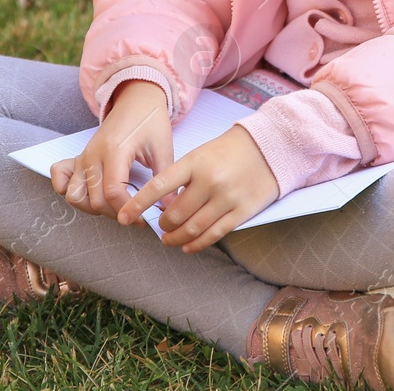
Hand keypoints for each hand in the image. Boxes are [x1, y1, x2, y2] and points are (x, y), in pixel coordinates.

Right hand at [52, 79, 173, 220]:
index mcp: (115, 150)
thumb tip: (169, 207)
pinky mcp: (78, 156)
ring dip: (92, 207)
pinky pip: (60, 178)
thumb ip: (164, 178)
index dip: (128, 210)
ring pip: (74, 195)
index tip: (143, 218)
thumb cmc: (150, 120)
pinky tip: (89, 193)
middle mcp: (93, 154)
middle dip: (115, 213)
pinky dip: (68, 190)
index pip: (113, 192)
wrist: (137, 98)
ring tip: (114, 205)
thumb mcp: (163, 147)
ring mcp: (83, 156)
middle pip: (94, 199)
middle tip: (134, 214)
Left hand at [116, 123, 278, 252]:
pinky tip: (187, 246)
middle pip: (175, 214)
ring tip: (169, 238)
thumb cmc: (230, 150)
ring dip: (175, 238)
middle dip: (162, 224)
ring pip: (192, 228)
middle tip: (160, 226)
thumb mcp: (201, 154)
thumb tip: (163, 206)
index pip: (159, 186)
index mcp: (195, 162)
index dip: (138, 204)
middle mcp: (209, 181)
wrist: (270, 146)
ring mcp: (226, 198)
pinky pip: (213, 235)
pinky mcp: (242, 212)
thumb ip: (182, 178)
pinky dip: (196, 244)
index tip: (123, 217)